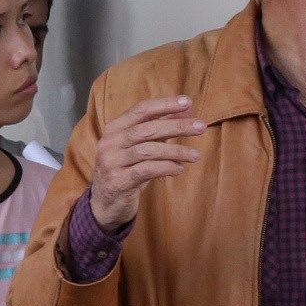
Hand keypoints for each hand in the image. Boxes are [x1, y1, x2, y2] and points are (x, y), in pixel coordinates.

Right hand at [86, 96, 203, 231]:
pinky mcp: (118, 181)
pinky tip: (179, 168)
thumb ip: (160, 128)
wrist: (105, 203)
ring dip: (176, 151)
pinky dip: (166, 167)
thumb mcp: (140, 147)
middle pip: (147, 129)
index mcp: (114, 129)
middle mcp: (110, 143)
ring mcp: (112, 162)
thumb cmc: (126, 170)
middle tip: (200, 127)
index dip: (165, 105)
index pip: (141, 110)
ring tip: (195, 155)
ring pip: (148, 150)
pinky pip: (147, 170)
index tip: (187, 102)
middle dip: (176, 126)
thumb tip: (187, 109)